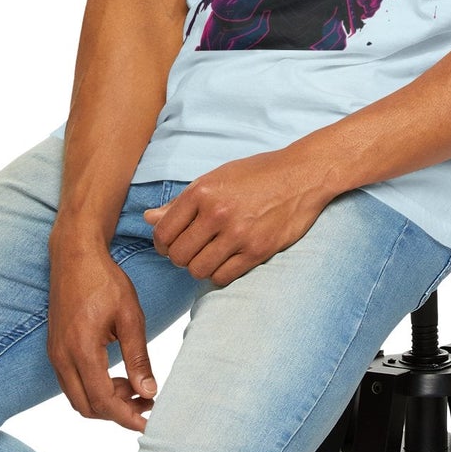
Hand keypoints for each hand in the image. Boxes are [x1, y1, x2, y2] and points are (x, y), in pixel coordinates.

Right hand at [46, 241, 156, 431]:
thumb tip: (148, 392)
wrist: (75, 256)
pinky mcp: (56, 349)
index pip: (102, 401)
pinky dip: (95, 388)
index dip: (126, 417)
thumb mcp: (130, 315)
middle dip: (117, 413)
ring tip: (136, 390)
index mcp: (81, 349)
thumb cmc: (104, 280)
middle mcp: (62, 357)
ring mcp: (55, 354)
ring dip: (106, 402)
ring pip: (78, 398)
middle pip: (87, 407)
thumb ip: (138, 357)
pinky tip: (118, 376)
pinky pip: (73, 383)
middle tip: (146, 405)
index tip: (149, 422)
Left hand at [143, 149, 329, 287]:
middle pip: (178, 255)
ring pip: (198, 270)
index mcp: (202, 191)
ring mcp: (238, 233)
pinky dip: (219, 274)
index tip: (171, 244)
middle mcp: (216, 212)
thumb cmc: (257, 174)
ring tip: (209, 256)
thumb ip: (182, 202)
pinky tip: (226, 261)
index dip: (162, 244)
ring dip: (199, 267)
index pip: (163, 233)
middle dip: (180, 257)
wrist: (302, 174)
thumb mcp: (216, 178)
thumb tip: (149, 219)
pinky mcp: (257, 250)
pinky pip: (222, 277)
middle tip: (192, 251)